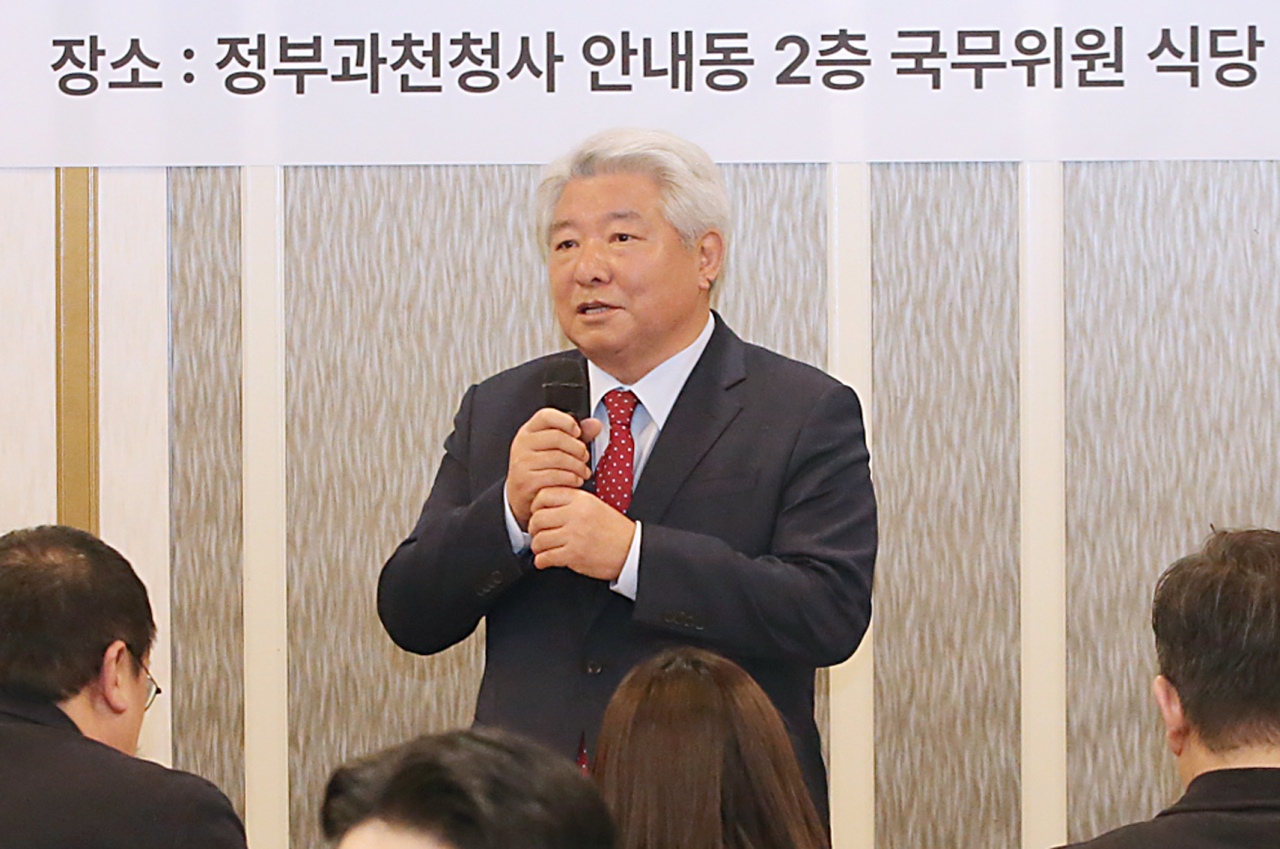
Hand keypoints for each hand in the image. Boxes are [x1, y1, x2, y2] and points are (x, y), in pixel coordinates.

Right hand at [506, 409, 602, 529]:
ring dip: (578, 466)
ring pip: (558, 458)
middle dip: (578, 448)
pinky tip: (577, 480)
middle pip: (557, 437)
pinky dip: (571, 478)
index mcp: (528, 431)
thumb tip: (596, 424)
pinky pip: (555, 476)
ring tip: (584, 471)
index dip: (565, 421)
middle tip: (586, 457)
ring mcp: (522, 462)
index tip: (577, 432)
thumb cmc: (541, 469)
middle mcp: (522, 444)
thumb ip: (575, 436)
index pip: (546, 416)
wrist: (521, 495)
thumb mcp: (555, 448)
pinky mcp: (525, 481)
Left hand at [528, 486, 634, 580]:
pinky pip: (545, 557)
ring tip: (543, 549)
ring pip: (539, 540)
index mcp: (581, 499)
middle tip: (538, 534)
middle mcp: (576, 515)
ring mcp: (575, 535)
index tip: (537, 513)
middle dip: (534, 529)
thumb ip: (572, 502)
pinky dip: (541, 561)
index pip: (544, 495)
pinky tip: (546, 560)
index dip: (535, 506)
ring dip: (537, 547)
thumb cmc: (614, 530)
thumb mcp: (595, 505)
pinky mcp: (574, 554)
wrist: (632, 550)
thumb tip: (544, 505)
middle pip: (537, 519)